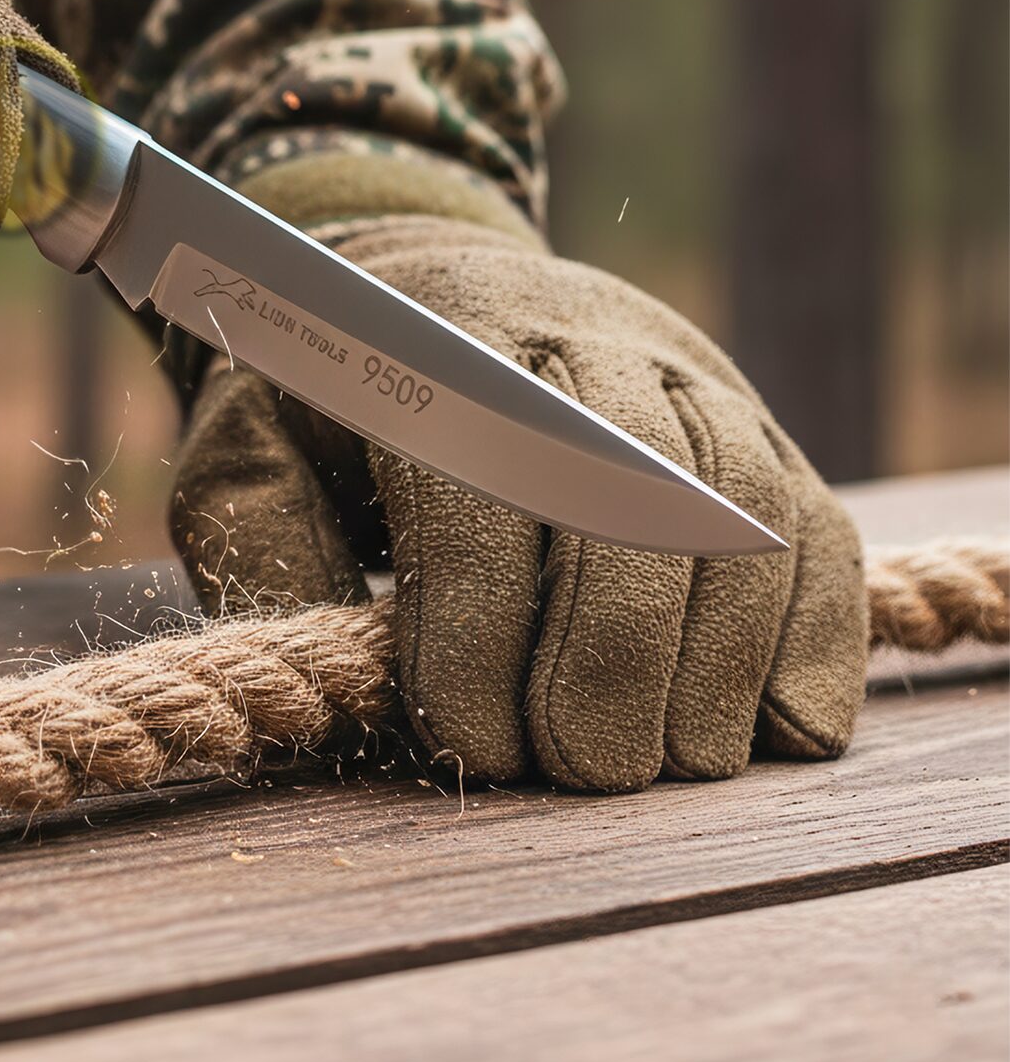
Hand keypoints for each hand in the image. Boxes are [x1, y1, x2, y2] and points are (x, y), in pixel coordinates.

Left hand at [169, 215, 866, 791]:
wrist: (427, 288)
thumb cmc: (325, 401)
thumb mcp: (246, 448)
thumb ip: (267, 542)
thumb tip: (352, 671)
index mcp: (425, 336)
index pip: (472, 475)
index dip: (479, 622)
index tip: (474, 745)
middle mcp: (567, 331)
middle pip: (622, 481)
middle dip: (610, 646)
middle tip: (586, 772)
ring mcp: (676, 369)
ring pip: (734, 498)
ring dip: (719, 648)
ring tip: (675, 764)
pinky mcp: (751, 417)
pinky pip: (810, 517)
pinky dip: (814, 627)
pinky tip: (782, 726)